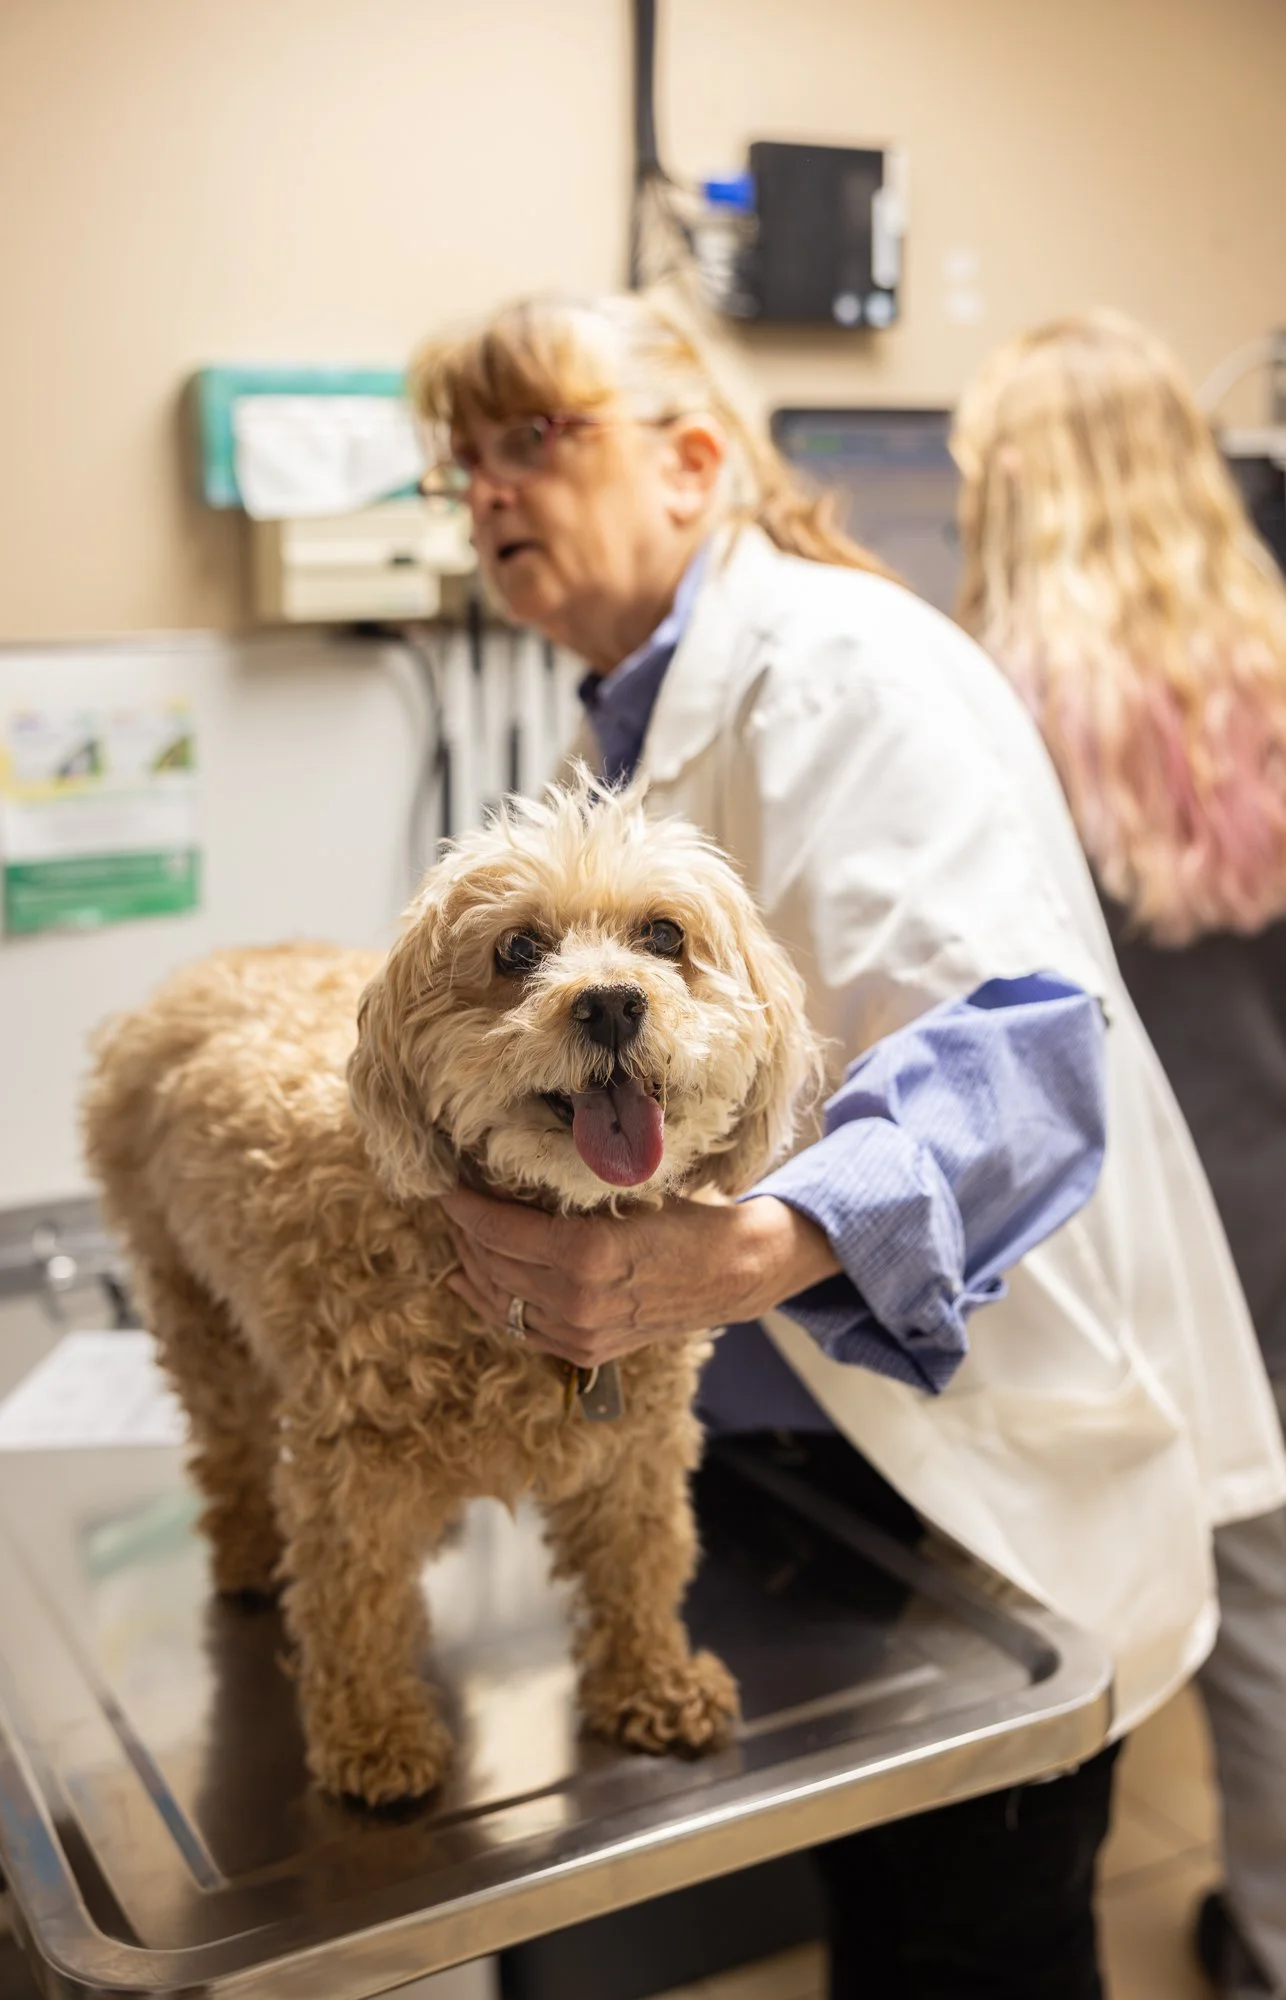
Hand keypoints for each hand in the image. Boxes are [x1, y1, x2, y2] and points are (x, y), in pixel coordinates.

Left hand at [441, 1189, 839, 1368]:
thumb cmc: (682, 1217)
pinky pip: (519, 1329)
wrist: (731, 1272)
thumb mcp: (626, 1188)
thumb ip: (567, 1188)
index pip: (497, 1230)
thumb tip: (508, 1168)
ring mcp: (579, 1333)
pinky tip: (468, 1283)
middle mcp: (576, 1301)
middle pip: (492, 1264)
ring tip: (459, 1238)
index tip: (446, 1185)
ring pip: (500, 1300)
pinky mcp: (584, 1352)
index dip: (464, 1207)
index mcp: (586, 1254)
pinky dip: (490, 1305)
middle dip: (464, 1233)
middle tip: (453, 1205)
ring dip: (472, 1266)